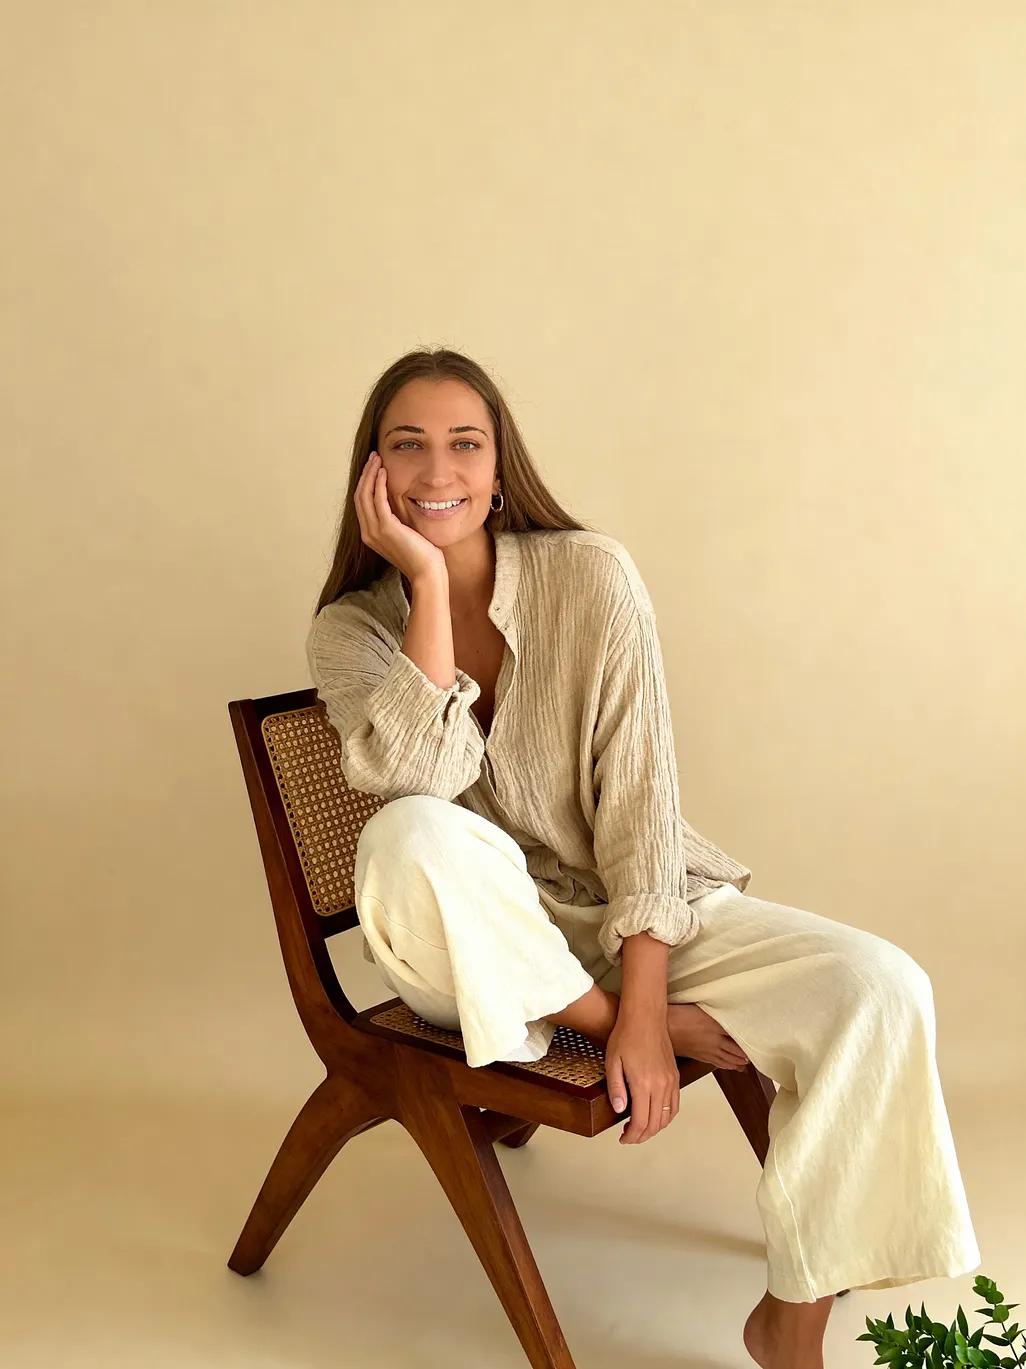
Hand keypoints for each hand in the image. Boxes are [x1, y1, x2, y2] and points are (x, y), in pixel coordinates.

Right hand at [353, 451, 446, 583]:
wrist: (427, 572)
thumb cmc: (422, 555)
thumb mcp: (405, 534)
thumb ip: (397, 520)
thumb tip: (400, 503)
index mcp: (370, 534)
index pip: (361, 503)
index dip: (365, 482)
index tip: (373, 466)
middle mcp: (368, 533)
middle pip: (359, 496)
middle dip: (365, 474)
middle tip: (373, 457)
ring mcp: (375, 531)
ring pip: (364, 495)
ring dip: (370, 474)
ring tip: (376, 459)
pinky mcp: (386, 528)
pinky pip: (378, 500)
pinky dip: (378, 484)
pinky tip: (384, 472)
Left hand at [605, 1012, 679, 1144]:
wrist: (645, 1016)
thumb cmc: (626, 1035)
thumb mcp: (612, 1061)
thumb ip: (616, 1088)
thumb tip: (619, 1110)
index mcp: (644, 1084)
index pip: (641, 1122)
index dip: (631, 1136)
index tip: (622, 1138)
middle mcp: (661, 1085)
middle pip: (655, 1124)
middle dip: (642, 1136)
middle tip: (629, 1136)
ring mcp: (670, 1081)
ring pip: (667, 1117)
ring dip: (655, 1128)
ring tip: (640, 1128)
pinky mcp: (674, 1075)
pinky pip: (675, 1104)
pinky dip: (667, 1116)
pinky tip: (656, 1116)